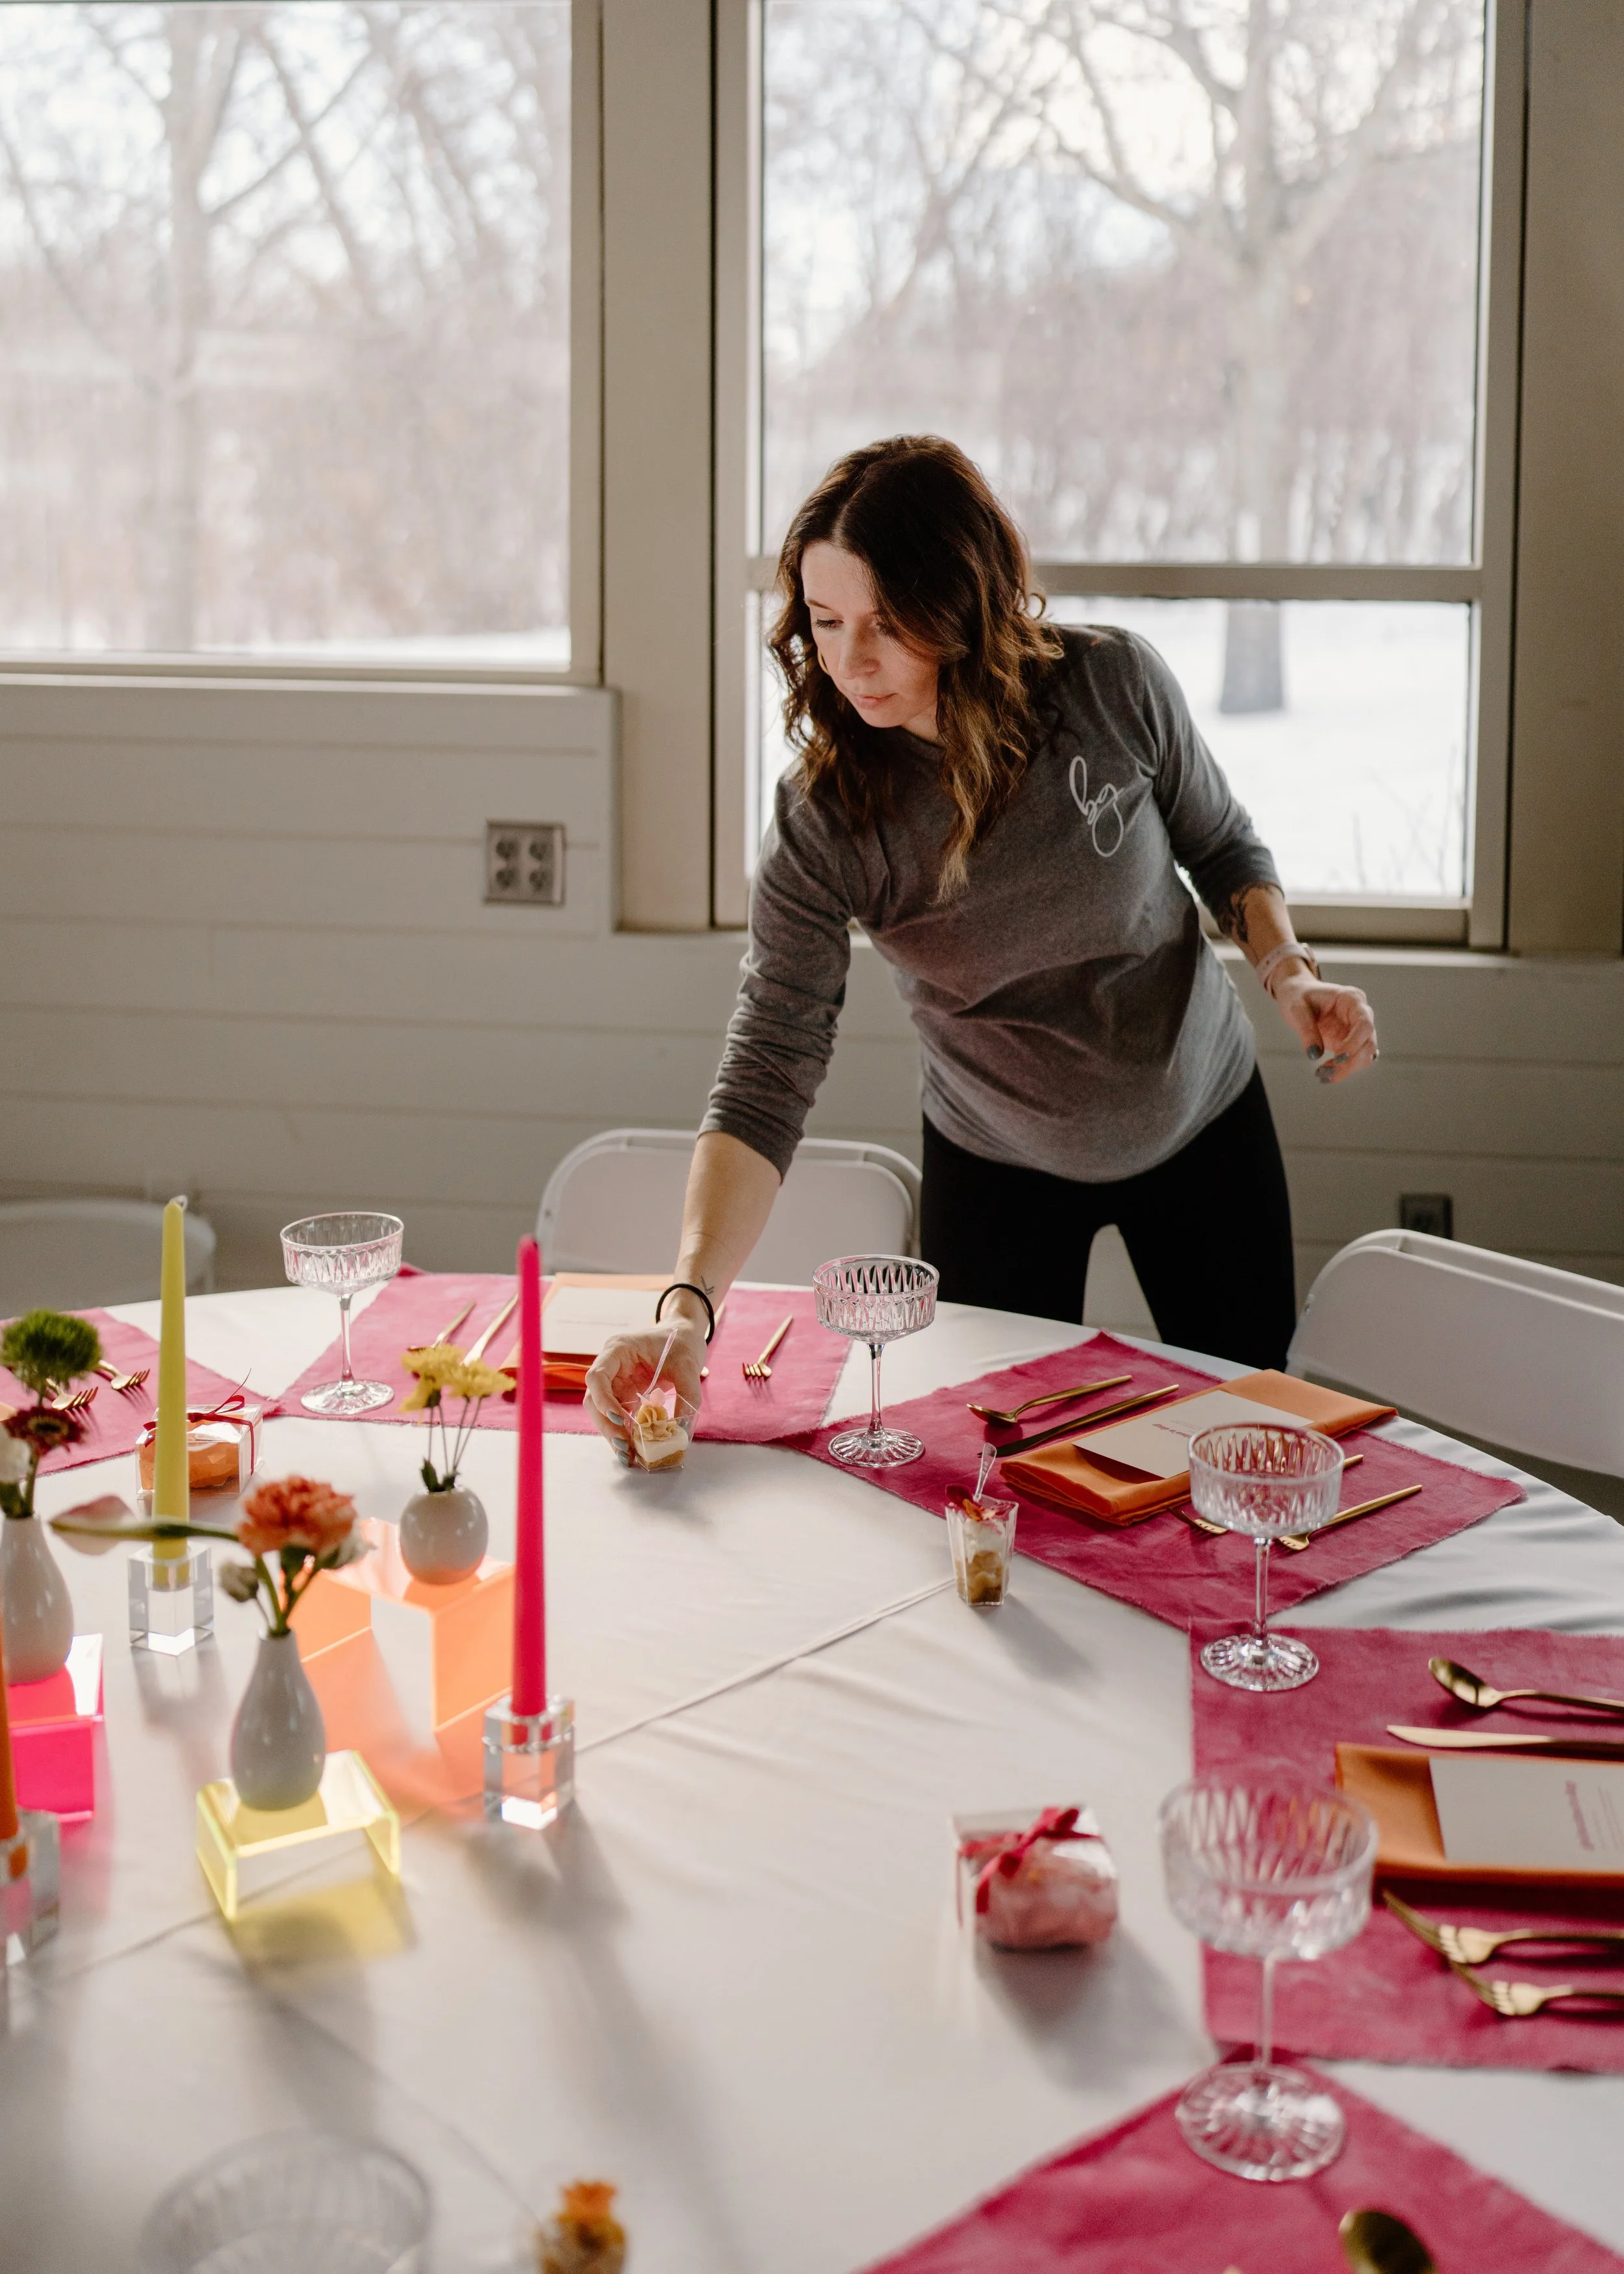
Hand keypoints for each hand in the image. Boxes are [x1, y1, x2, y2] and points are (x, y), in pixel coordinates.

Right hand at [585, 1319, 706, 1452]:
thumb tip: (682, 1428)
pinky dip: (624, 1433)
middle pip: (595, 1399)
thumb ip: (687, 1394)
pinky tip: (632, 1451)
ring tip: (628, 1456)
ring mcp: (616, 1381)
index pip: (597, 1376)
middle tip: (625, 1446)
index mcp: (619, 1349)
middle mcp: (611, 1366)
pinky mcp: (625, 1395)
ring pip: (602, 1412)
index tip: (619, 1418)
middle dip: (607, 1425)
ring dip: (613, 1434)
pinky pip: (618, 1416)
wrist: (684, 1335)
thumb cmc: (682, 1342)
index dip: (603, 1400)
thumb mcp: (688, 1365)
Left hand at [1271, 970, 1377, 1083]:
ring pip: (1365, 1055)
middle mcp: (1360, 1014)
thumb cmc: (1298, 996)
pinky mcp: (1350, 1041)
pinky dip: (1344, 1069)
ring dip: (1347, 1069)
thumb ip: (1307, 1030)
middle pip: (1368, 1043)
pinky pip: (1355, 1059)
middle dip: (1350, 1062)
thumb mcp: (1297, 1009)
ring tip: (1322, 1075)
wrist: (1297, 995)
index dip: (1355, 1043)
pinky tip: (1326, 1074)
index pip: (1365, 1023)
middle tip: (1325, 1073)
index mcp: (1352, 999)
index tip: (1337, 1057)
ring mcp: (1357, 1029)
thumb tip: (1315, 1055)